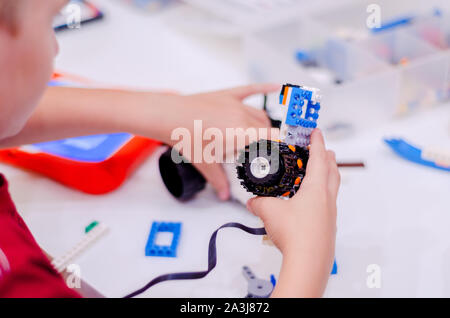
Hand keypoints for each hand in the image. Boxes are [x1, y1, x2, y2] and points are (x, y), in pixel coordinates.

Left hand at [164, 84, 279, 199]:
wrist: (169, 117)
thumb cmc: (186, 137)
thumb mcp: (205, 163)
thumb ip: (218, 180)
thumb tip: (224, 194)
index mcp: (241, 133)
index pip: (271, 138)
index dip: (280, 145)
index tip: (284, 151)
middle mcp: (242, 116)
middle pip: (265, 127)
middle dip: (267, 139)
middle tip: (262, 149)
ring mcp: (235, 103)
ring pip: (259, 113)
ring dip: (263, 123)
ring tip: (260, 134)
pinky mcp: (227, 94)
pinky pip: (250, 89)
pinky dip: (264, 87)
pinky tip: (276, 86)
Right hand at [247, 129, 339, 295]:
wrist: (308, 262)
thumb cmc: (296, 235)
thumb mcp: (269, 212)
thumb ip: (259, 203)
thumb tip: (253, 201)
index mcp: (316, 189)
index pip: (319, 158)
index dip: (317, 142)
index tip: (317, 131)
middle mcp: (327, 199)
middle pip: (333, 171)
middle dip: (328, 157)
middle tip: (323, 149)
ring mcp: (330, 214)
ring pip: (332, 188)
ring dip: (327, 176)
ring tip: (317, 173)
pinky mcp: (327, 227)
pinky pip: (327, 204)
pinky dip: (321, 196)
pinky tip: (310, 203)